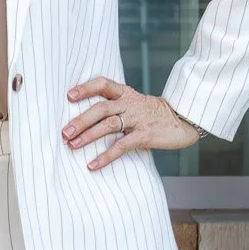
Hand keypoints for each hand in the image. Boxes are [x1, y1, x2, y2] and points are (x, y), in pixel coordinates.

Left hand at [62, 77, 202, 171]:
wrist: (183, 120)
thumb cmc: (153, 114)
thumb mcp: (135, 103)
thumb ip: (115, 107)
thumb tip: (84, 119)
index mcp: (126, 94)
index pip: (103, 84)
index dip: (85, 88)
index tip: (69, 96)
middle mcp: (130, 104)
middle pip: (101, 108)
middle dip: (81, 120)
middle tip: (64, 132)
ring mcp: (138, 119)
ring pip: (109, 125)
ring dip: (88, 136)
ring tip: (72, 145)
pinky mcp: (145, 135)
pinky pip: (122, 146)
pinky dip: (106, 156)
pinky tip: (93, 165)